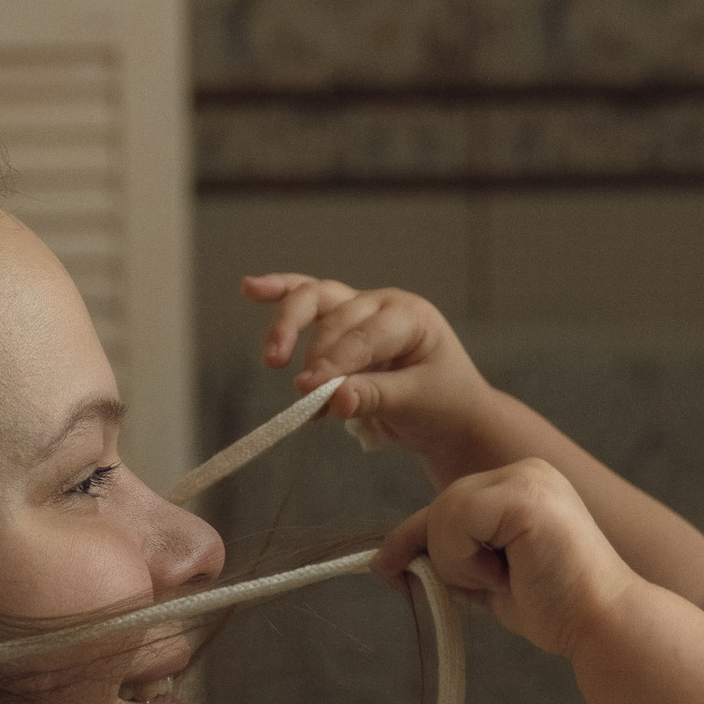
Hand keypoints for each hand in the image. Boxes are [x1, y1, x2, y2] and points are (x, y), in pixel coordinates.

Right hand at [240, 272, 503, 483]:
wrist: (452, 416)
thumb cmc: (444, 405)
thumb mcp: (417, 404)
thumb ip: (375, 398)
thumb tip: (333, 399)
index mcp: (411, 317)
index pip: (365, 334)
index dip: (336, 362)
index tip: (312, 391)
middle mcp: (383, 305)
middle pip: (335, 314)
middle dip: (315, 355)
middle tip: (302, 391)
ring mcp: (360, 310)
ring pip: (315, 300)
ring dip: (288, 327)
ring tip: (273, 359)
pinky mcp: (340, 325)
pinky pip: (307, 303)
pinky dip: (279, 294)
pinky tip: (250, 287)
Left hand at [378, 460, 641, 661]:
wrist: (602, 624)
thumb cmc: (553, 606)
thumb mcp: (485, 575)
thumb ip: (446, 557)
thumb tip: (386, 559)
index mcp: (522, 484)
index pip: (448, 504)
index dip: (417, 539)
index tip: (390, 569)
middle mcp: (526, 470)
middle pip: (441, 505)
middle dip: (445, 555)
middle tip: (494, 582)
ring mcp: (528, 478)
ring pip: (444, 513)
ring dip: (459, 562)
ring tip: (507, 578)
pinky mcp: (524, 497)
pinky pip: (456, 522)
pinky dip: (467, 559)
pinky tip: (508, 573)